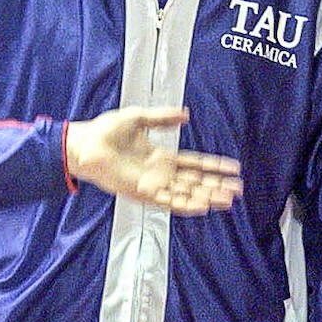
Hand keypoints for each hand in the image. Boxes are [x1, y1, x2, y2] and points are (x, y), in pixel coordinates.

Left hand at [65, 107, 240, 215]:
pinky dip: (184, 204)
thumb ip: (162, 118)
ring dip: (206, 198)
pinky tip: (201, 207)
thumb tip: (186, 114)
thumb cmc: (106, 131)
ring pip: (185, 194)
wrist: (83, 144)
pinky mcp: (140, 193)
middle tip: (238, 190)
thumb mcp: (139, 118)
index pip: (194, 164)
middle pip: (195, 182)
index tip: (235, 168)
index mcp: (161, 157)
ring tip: (227, 200)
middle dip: (216, 186)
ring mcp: (151, 184)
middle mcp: (160, 173)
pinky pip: (166, 201)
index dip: (214, 166)